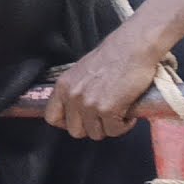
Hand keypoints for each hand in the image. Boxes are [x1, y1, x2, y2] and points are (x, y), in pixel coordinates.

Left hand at [45, 31, 159, 139]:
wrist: (131, 49)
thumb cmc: (111, 57)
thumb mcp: (81, 73)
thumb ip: (74, 90)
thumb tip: (75, 110)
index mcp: (63, 86)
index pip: (51, 117)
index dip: (66, 124)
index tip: (80, 122)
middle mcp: (72, 96)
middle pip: (75, 131)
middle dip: (91, 128)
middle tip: (104, 118)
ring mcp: (89, 104)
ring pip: (95, 134)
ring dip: (109, 127)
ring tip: (118, 114)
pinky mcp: (108, 109)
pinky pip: (114, 131)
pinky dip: (124, 126)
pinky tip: (128, 114)